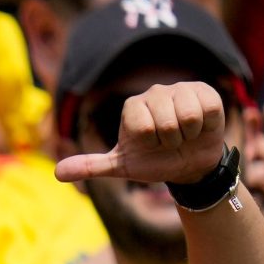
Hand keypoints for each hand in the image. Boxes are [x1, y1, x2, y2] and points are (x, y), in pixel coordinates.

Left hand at [55, 81, 231, 186]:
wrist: (188, 165)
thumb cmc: (154, 161)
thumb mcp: (122, 166)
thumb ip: (91, 166)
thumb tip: (57, 173)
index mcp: (132, 107)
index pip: (142, 127)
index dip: (151, 143)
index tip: (150, 145)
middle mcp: (154, 93)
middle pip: (165, 122)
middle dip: (170, 142)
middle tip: (170, 142)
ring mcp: (180, 90)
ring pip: (187, 115)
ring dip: (189, 135)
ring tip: (185, 135)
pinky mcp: (205, 91)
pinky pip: (206, 108)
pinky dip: (206, 126)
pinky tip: (200, 127)